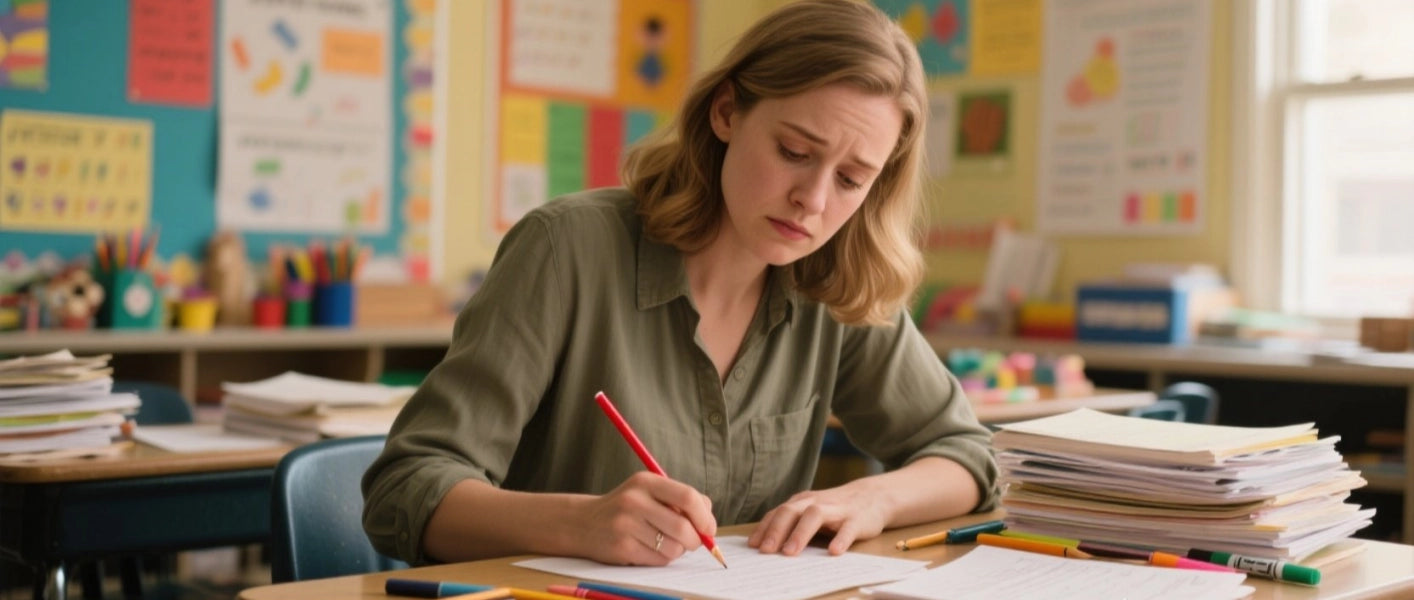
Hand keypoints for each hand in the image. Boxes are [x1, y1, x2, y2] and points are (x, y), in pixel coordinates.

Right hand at [574, 471, 716, 565]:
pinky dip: (661, 559)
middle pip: (683, 527)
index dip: (704, 516)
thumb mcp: (649, 493)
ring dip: (677, 551)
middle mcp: (634, 500)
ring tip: (664, 543)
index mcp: (646, 481)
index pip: (687, 497)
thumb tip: (709, 524)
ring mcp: (626, 525)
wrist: (583, 523)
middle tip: (692, 542)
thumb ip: (681, 501)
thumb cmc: (628, 509)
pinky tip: (648, 549)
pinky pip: (658, 560)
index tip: (709, 528)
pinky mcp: (622, 547)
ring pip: (673, 548)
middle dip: (695, 540)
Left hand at [747, 483, 889, 555]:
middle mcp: (816, 502)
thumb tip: (767, 547)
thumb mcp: (811, 512)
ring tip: (790, 553)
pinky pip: (848, 529)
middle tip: (766, 551)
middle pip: (791, 512)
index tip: (752, 546)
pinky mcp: (857, 519)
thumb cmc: (835, 510)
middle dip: (776, 531)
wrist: (874, 496)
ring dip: (800, 534)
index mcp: (802, 502)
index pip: (778, 513)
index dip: (764, 528)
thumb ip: (793, 525)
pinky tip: (833, 552)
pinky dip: (840, 539)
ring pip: (815, 516)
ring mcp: (836, 509)